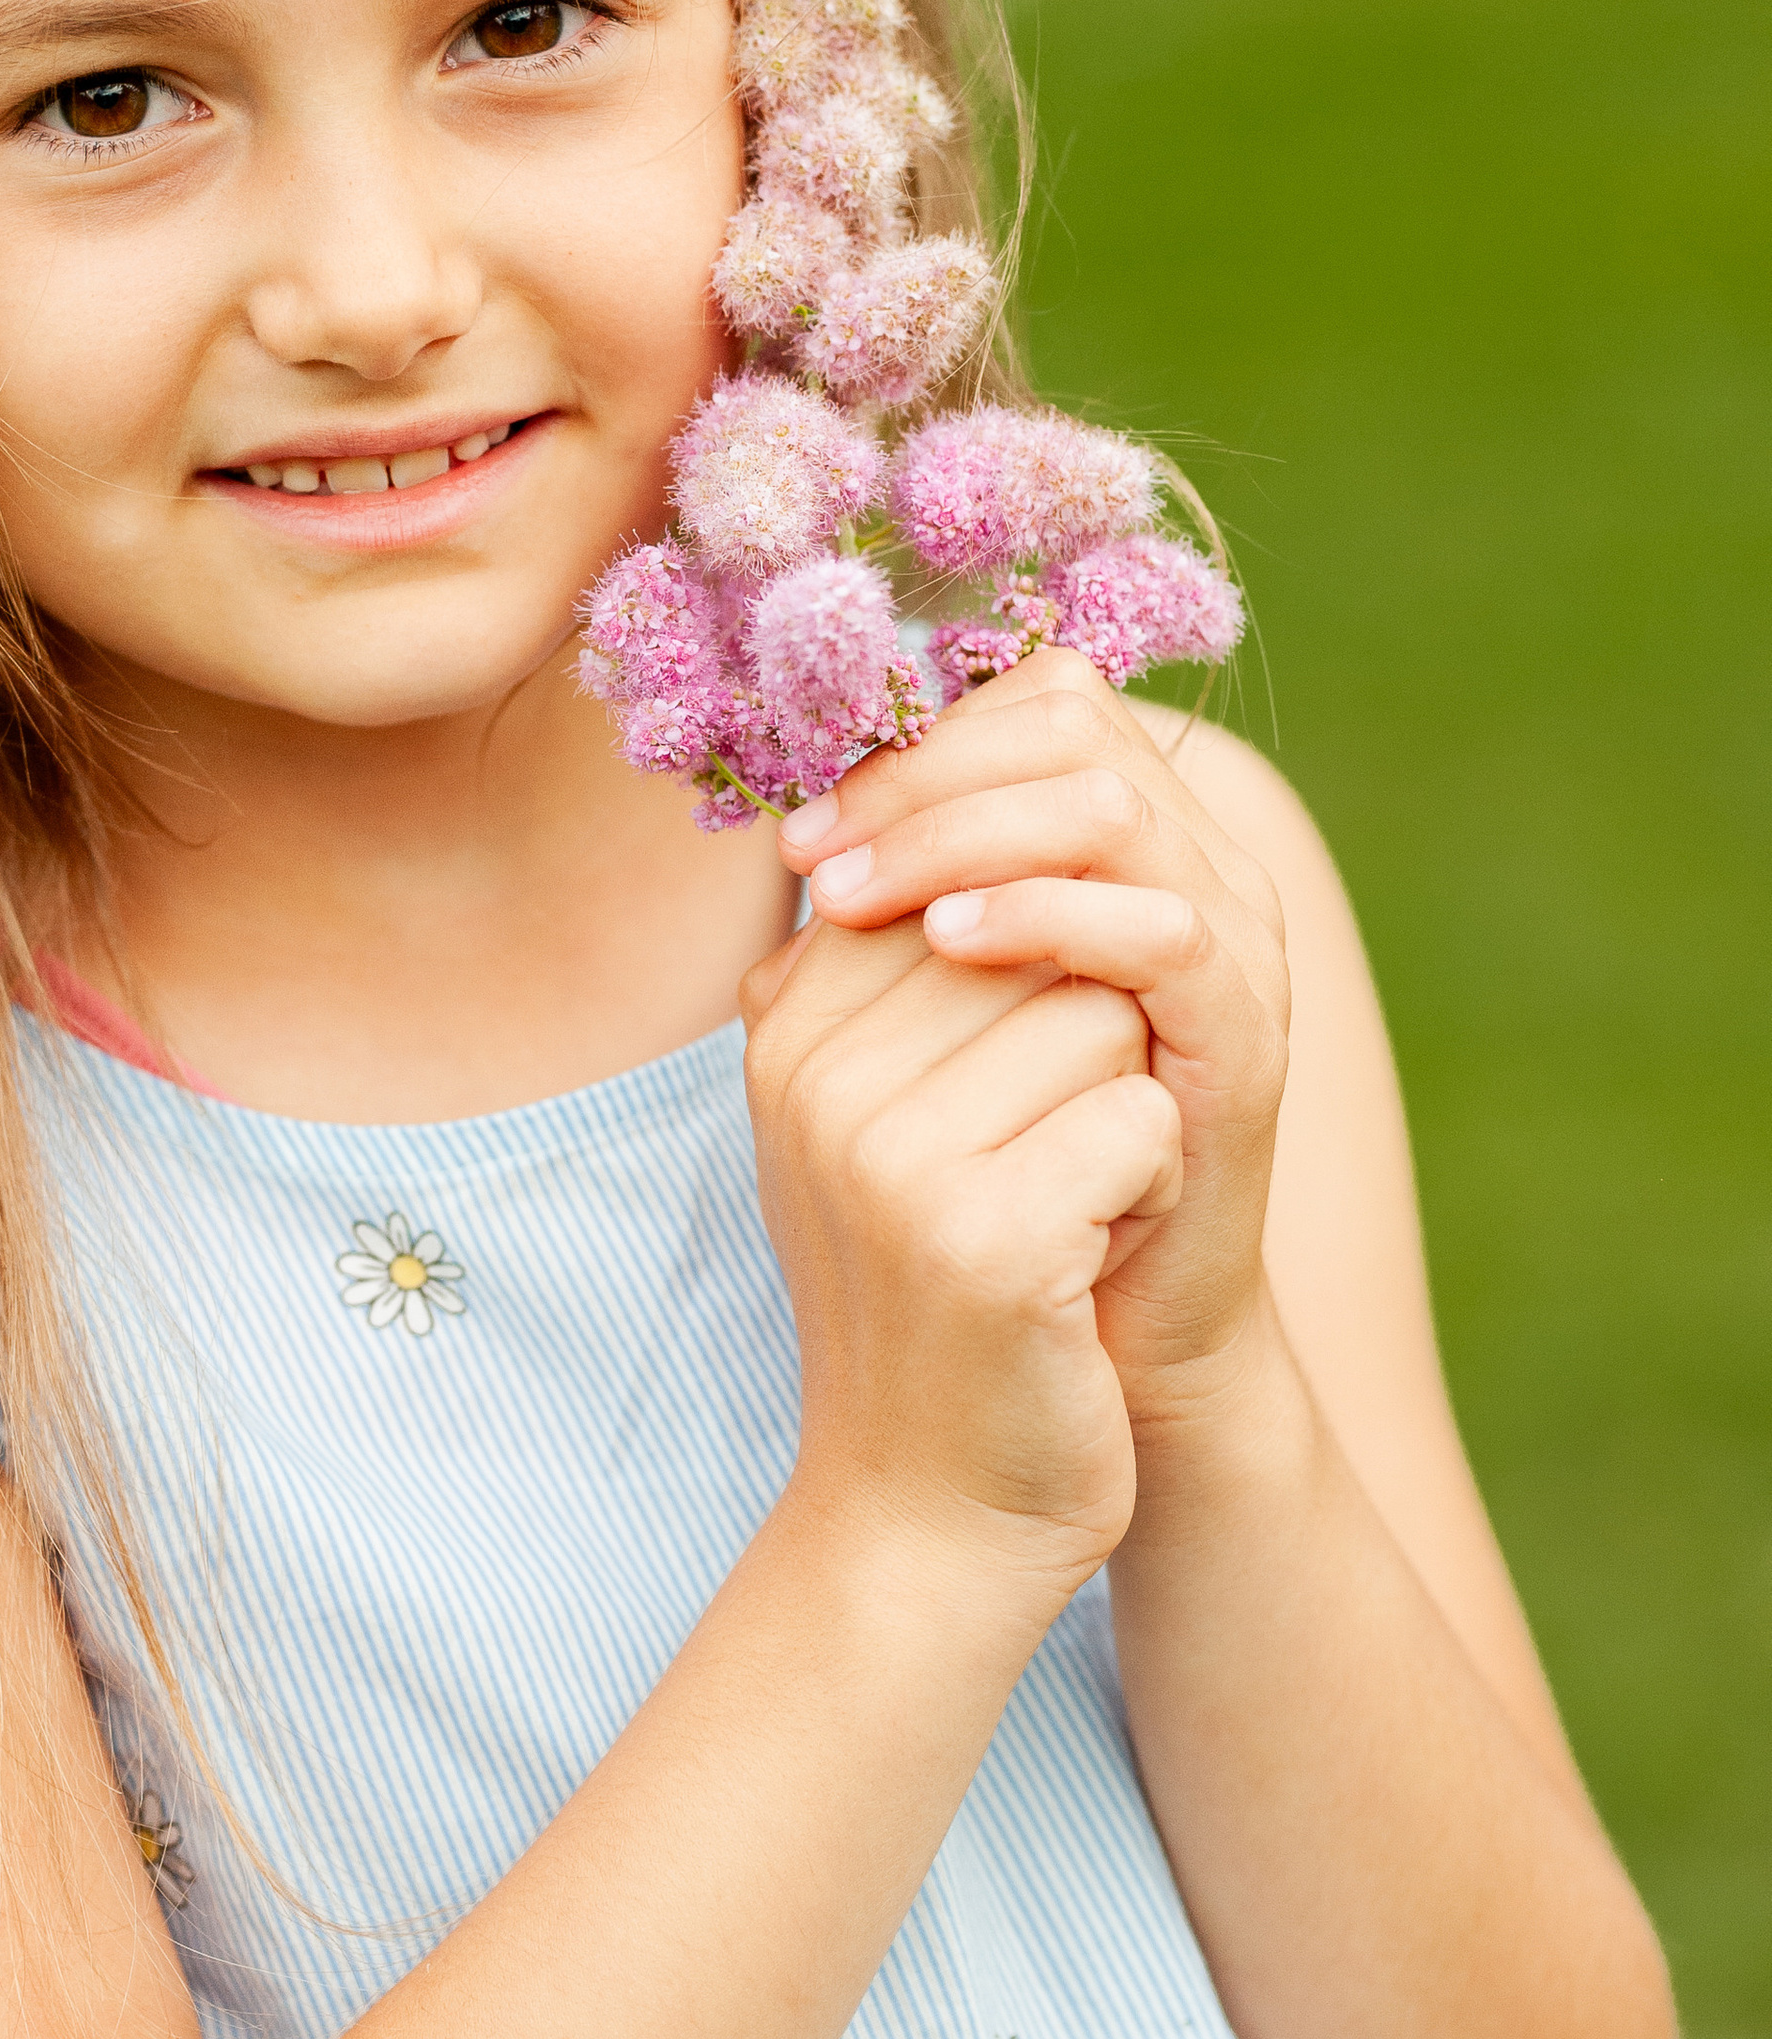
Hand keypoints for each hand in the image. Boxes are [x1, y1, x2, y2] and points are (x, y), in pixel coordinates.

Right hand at [740, 896, 1179, 1588]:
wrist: (925, 1514)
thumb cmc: (935, 1294)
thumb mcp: (881, 1111)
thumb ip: (904, 962)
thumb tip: (988, 769)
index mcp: (786, 1025)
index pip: (966, 879)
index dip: (1034, 976)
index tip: (1001, 1098)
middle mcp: (818, 1075)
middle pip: (1043, 937)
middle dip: (1087, 1039)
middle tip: (1036, 1166)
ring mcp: (890, 1155)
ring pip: (1105, 1016)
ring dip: (1123, 1113)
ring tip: (1058, 1214)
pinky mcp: (985, 1236)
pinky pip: (1143, 1122)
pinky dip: (1146, 1189)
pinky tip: (1086, 1266)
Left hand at [776, 653, 1291, 1414]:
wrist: (1084, 1333)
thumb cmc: (997, 1164)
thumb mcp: (930, 1018)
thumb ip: (892, 919)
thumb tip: (793, 839)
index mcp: (1128, 842)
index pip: (1036, 705)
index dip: (914, 745)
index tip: (803, 832)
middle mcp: (1198, 866)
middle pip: (1074, 728)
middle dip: (925, 778)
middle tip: (816, 858)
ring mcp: (1235, 944)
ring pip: (1114, 808)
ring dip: (964, 835)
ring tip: (859, 897)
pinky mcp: (1245, 1034)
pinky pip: (1166, 930)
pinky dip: (1049, 917)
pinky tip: (949, 948)